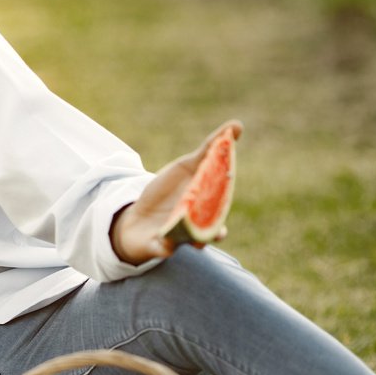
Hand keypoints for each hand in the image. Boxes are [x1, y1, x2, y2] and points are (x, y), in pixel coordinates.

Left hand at [112, 120, 241, 264]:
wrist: (138, 218)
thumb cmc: (168, 192)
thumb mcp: (186, 168)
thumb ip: (209, 150)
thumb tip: (236, 125)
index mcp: (208, 205)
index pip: (222, 200)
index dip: (227, 195)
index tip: (232, 188)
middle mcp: (198, 224)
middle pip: (212, 225)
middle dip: (216, 225)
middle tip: (220, 225)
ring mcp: (179, 236)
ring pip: (192, 241)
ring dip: (195, 240)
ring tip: (197, 241)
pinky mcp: (159, 245)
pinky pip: (163, 249)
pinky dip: (164, 247)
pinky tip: (163, 242)